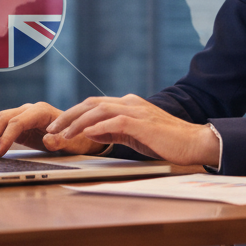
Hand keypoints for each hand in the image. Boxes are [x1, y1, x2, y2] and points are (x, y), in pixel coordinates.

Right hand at [0, 102, 107, 157]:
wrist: (80, 135)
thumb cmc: (77, 138)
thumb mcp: (73, 142)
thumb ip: (60, 141)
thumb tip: (48, 140)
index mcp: (41, 111)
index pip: (17, 121)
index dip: (5, 137)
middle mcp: (29, 110)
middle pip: (2, 117)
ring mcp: (22, 115)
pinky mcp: (17, 124)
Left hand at [48, 94, 220, 167]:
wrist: (193, 142)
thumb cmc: (167, 141)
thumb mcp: (135, 135)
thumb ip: (115, 131)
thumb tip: (92, 133)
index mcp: (128, 105)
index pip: (94, 105)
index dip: (73, 114)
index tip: (58, 127)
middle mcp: (130, 103)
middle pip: (91, 103)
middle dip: (68, 116)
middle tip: (52, 129)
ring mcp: (136, 111)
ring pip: (99, 110)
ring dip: (77, 122)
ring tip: (62, 134)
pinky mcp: (142, 123)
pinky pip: (115, 122)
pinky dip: (98, 127)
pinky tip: (86, 134)